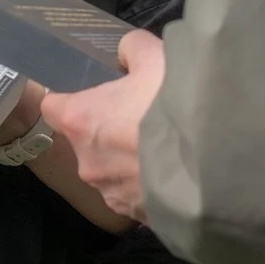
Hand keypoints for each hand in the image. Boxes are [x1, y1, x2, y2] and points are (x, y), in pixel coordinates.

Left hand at [40, 29, 164, 224]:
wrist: (212, 162)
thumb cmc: (171, 102)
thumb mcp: (154, 56)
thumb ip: (132, 48)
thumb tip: (128, 53)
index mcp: (80, 120)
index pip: (52, 106)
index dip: (71, 96)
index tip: (94, 90)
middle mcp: (86, 162)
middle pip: (87, 139)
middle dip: (108, 128)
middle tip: (141, 114)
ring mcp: (111, 193)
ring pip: (112, 169)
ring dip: (129, 159)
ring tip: (164, 145)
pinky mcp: (136, 215)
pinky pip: (136, 193)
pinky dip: (149, 183)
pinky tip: (175, 170)